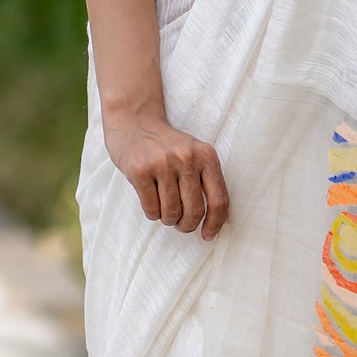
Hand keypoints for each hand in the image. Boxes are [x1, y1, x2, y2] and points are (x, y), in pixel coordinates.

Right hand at [104, 109, 229, 236]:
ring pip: (171, 212)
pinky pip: (151, 209)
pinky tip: (152, 204)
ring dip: (168, 219)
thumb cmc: (167, 146)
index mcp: (206, 155)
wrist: (134, 120)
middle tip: (181, 224)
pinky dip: (153, 214)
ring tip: (165, 210)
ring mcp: (162, 164)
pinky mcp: (139, 171)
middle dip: (187, 225)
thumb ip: (207, 180)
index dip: (215, 223)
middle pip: (195, 211)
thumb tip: (222, 219)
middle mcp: (186, 158)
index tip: (208, 235)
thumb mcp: (194, 154)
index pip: (219, 199)